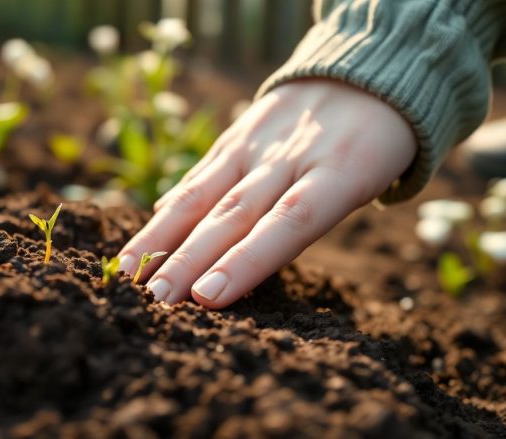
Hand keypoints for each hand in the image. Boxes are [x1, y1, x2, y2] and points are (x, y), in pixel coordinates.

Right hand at [117, 79, 415, 307]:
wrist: (366, 72)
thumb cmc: (374, 146)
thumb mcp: (366, 182)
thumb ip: (307, 220)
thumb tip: (252, 251)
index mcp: (341, 173)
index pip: (290, 222)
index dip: (247, 260)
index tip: (207, 296)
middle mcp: (293, 156)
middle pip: (236, 213)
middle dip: (192, 258)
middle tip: (156, 300)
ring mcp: (259, 141)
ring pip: (206, 192)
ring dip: (165, 235)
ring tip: (131, 271)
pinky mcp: (238, 132)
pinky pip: (202, 172)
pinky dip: (174, 203)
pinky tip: (148, 230)